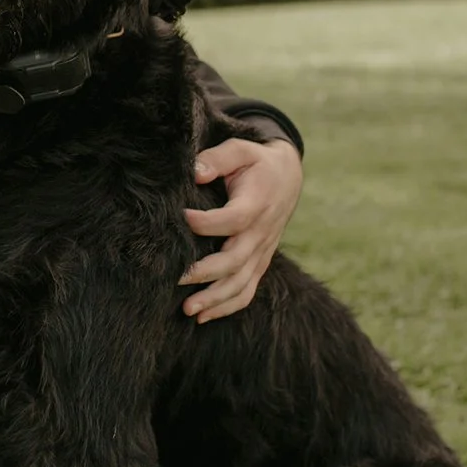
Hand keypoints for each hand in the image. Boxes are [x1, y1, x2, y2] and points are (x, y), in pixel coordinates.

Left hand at [179, 136, 302, 322]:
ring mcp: (262, 252)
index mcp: (257, 205)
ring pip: (242, 283)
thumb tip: (196, 171)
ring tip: (188, 310)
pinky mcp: (259, 262)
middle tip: (177, 277)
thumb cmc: (256, 163)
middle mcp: (261, 233)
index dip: (208, 223)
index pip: (233, 219)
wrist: (288, 177)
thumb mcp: (241, 150)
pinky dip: (228, 306)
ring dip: (215, 299)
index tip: (183, 218)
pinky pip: (247, 291)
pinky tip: (203, 316)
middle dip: (206, 272)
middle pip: (236, 260)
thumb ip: (218, 158)